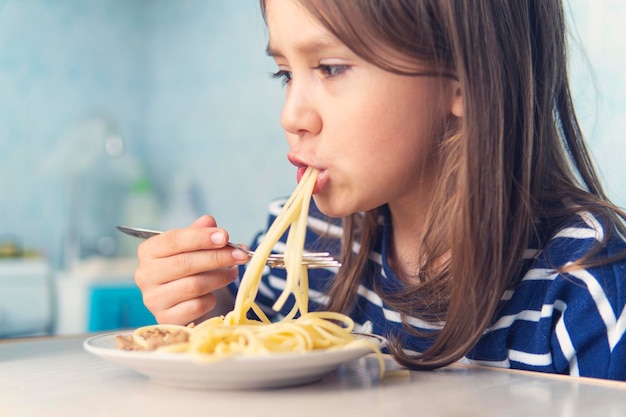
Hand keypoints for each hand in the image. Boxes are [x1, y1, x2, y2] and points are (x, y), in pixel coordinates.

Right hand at [134, 215, 248, 324]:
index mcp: (148, 251)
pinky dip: (210, 298)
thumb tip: (209, 222)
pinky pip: (196, 306)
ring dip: (219, 278)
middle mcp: (145, 275)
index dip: (201, 237)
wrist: (180, 300)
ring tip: (232, 272)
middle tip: (241, 255)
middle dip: (218, 258)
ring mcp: (153, 299)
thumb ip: (200, 232)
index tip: (225, 236)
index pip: (174, 240)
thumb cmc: (187, 267)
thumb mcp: (191, 246)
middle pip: (185, 264)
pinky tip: (214, 293)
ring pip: (194, 286)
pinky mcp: (165, 318)